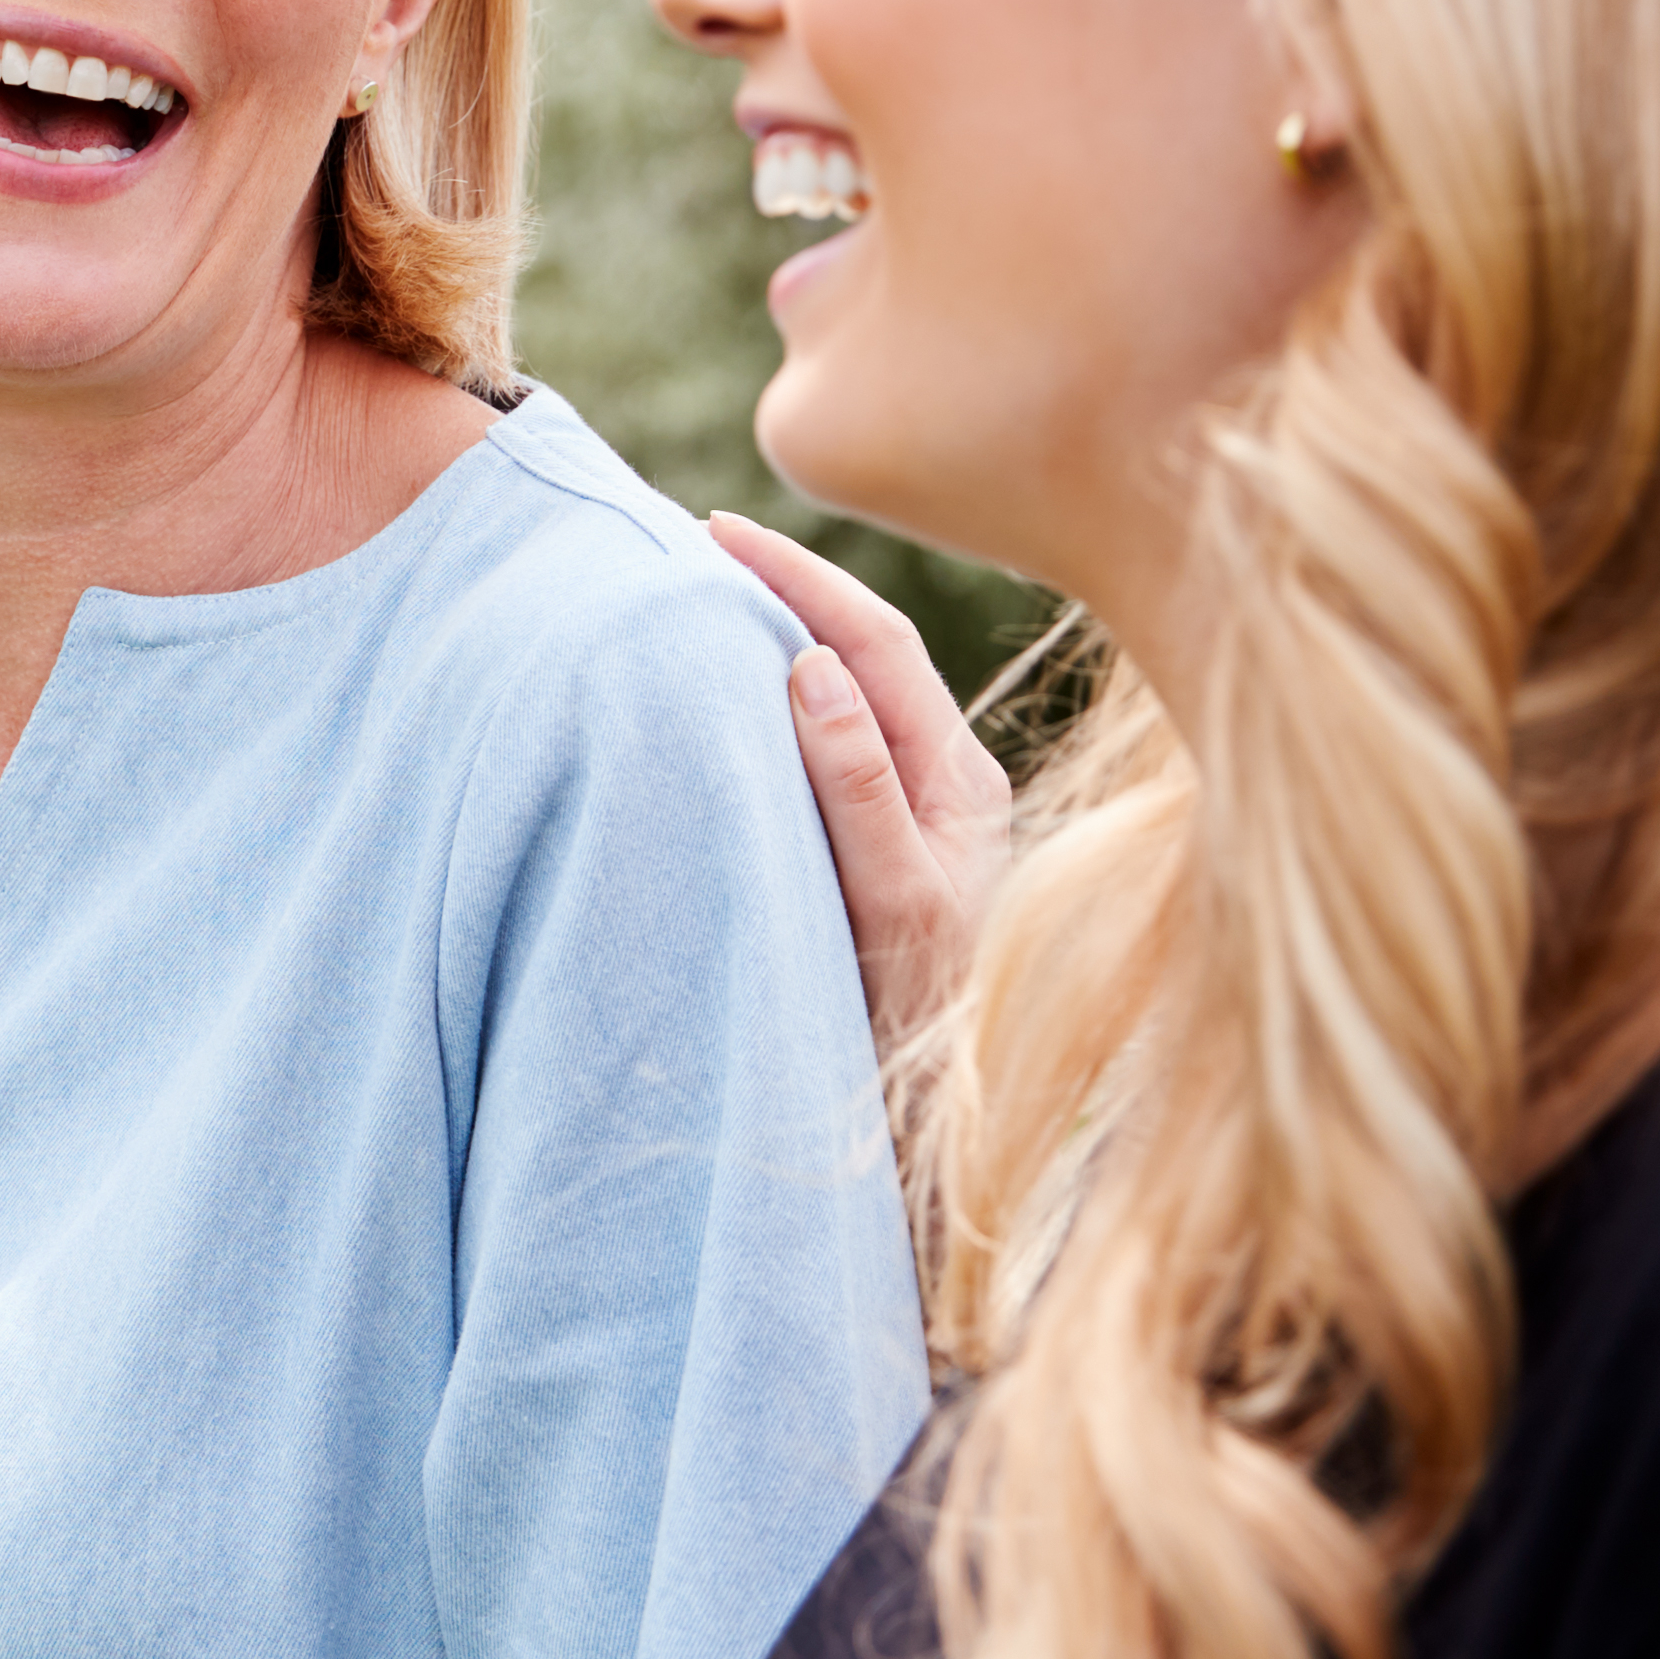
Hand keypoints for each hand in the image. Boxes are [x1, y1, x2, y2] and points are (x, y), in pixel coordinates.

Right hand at [707, 513, 1013, 1056]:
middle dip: (789, 585)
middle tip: (700, 541)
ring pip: (850, 691)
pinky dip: (781, 692)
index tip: (718, 534)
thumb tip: (812, 664)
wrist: (931, 1124)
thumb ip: (858, 787)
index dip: (800, 578)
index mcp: (959, 783)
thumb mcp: (890, 901)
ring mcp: (921, 811)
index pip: (875, 642)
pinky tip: (733, 684)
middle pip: (866, 650)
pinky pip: (836, 738)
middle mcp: (947, 784)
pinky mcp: (886, 842)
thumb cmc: (911, 1020)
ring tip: (711, 590)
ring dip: (782, 632)